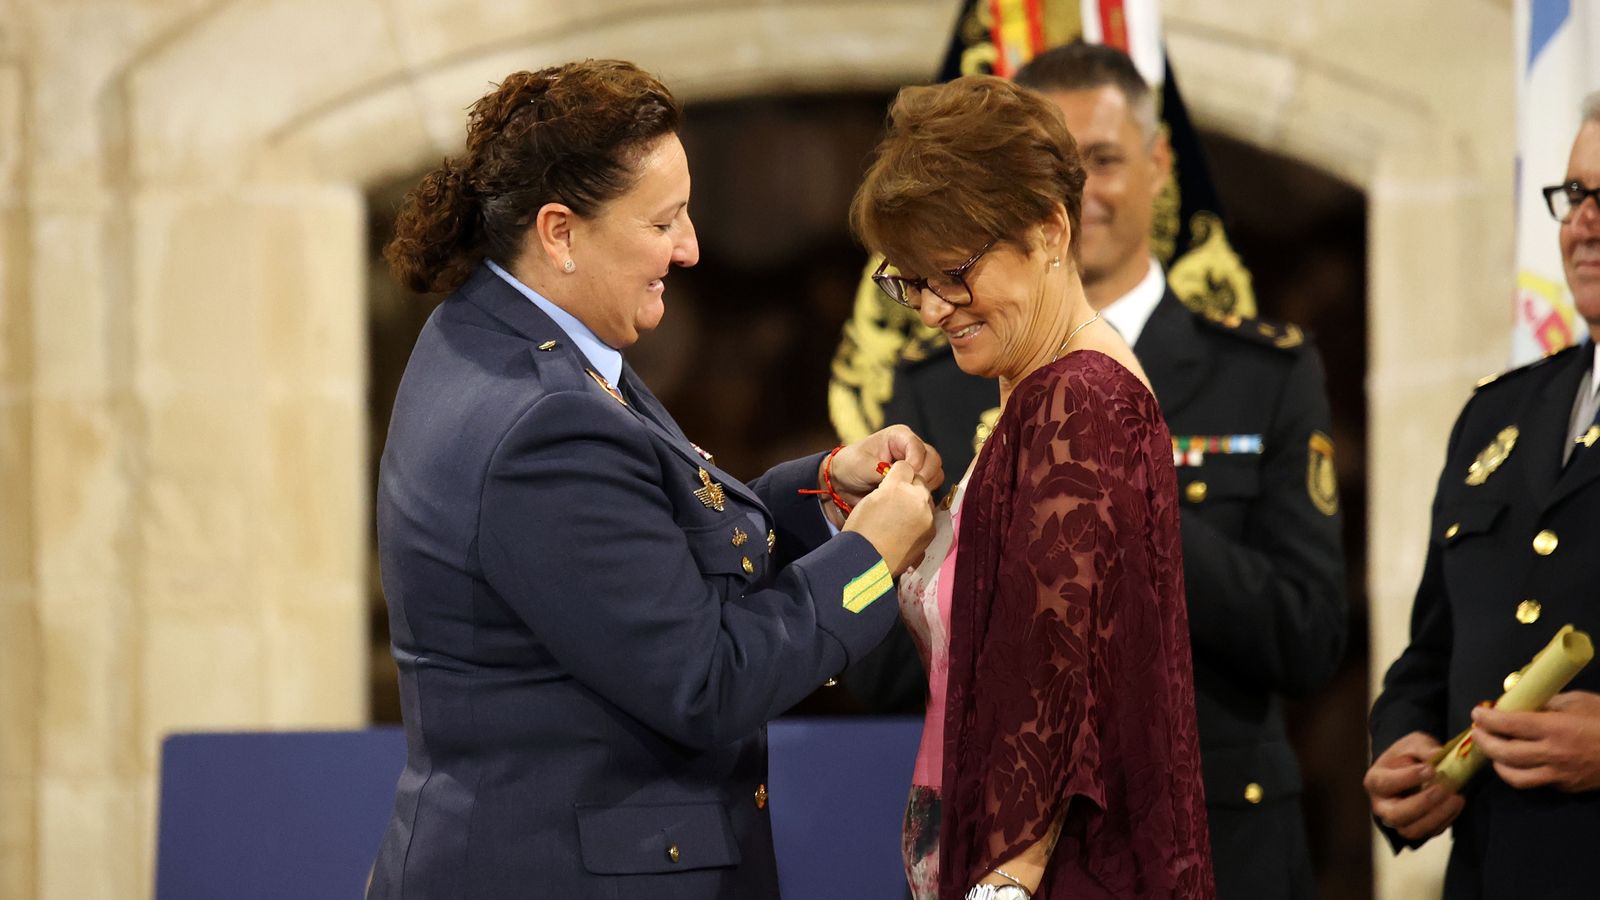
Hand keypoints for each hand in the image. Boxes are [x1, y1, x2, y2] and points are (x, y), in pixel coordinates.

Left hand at [829, 425, 944, 507]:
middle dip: (924, 476)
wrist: (842, 484)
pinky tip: (909, 502)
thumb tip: (899, 480)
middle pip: (933, 460)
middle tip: (908, 489)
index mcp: (899, 437)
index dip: (915, 463)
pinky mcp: (915, 483)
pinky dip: (923, 496)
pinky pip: (929, 489)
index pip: (918, 448)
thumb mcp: (861, 465)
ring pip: (935, 475)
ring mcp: (916, 466)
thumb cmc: (849, 466)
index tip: (905, 477)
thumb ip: (880, 470)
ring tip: (906, 496)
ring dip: (924, 486)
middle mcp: (911, 449)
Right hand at [843, 461, 934, 574]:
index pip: (904, 466)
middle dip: (910, 488)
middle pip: (919, 482)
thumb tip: (898, 486)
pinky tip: (906, 529)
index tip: (891, 482)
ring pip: (926, 499)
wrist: (866, 562)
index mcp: (897, 486)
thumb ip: (888, 487)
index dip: (896, 473)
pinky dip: (920, 520)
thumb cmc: (861, 531)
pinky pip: (928, 517)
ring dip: (916, 504)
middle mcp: (916, 498)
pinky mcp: (931, 532)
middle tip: (895, 501)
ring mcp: (927, 516)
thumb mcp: (870, 500)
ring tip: (900, 518)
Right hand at [1363, 731, 1464, 841]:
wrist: (1412, 771)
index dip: (1408, 778)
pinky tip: (1456, 804)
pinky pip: (1430, 832)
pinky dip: (1446, 819)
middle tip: (1442, 789)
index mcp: (1375, 781)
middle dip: (1422, 803)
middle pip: (1395, 815)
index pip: (1385, 783)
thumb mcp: (1412, 744)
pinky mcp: (1416, 830)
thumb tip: (1436, 755)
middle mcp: (1382, 806)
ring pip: (1412, 830)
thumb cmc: (1408, 757)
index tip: (1431, 769)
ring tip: (1456, 798)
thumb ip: (1422, 748)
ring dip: (1436, 816)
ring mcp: (1398, 822)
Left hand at [1471, 690, 1599, 791]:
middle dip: (1484, 741)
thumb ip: (1548, 703)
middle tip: (1477, 731)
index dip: (1487, 719)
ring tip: (1492, 750)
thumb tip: (1521, 704)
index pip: (1509, 724)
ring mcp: (1560, 775)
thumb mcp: (1579, 701)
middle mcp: (1554, 754)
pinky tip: (1517, 761)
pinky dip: (1519, 772)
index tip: (1477, 712)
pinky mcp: (1566, 788)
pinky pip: (1535, 782)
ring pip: (1514, 777)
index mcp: (1556, 728)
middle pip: (1504, 753)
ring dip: (1497, 763)